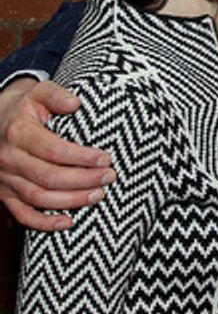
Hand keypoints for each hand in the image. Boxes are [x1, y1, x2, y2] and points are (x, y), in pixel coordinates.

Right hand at [0, 78, 113, 230]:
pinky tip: (68, 222)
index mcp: (19, 133)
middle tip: (109, 177)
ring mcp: (5, 179)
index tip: (106, 159)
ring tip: (99, 195)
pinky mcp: (5, 194)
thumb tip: (75, 104)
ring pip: (38, 198)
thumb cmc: (26, 107)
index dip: (81, 157)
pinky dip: (44, 223)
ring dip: (71, 201)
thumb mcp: (39, 92)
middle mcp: (9, 159)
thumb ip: (57, 95)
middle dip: (83, 180)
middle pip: (48, 177)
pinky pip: (22, 214)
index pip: (53, 150)